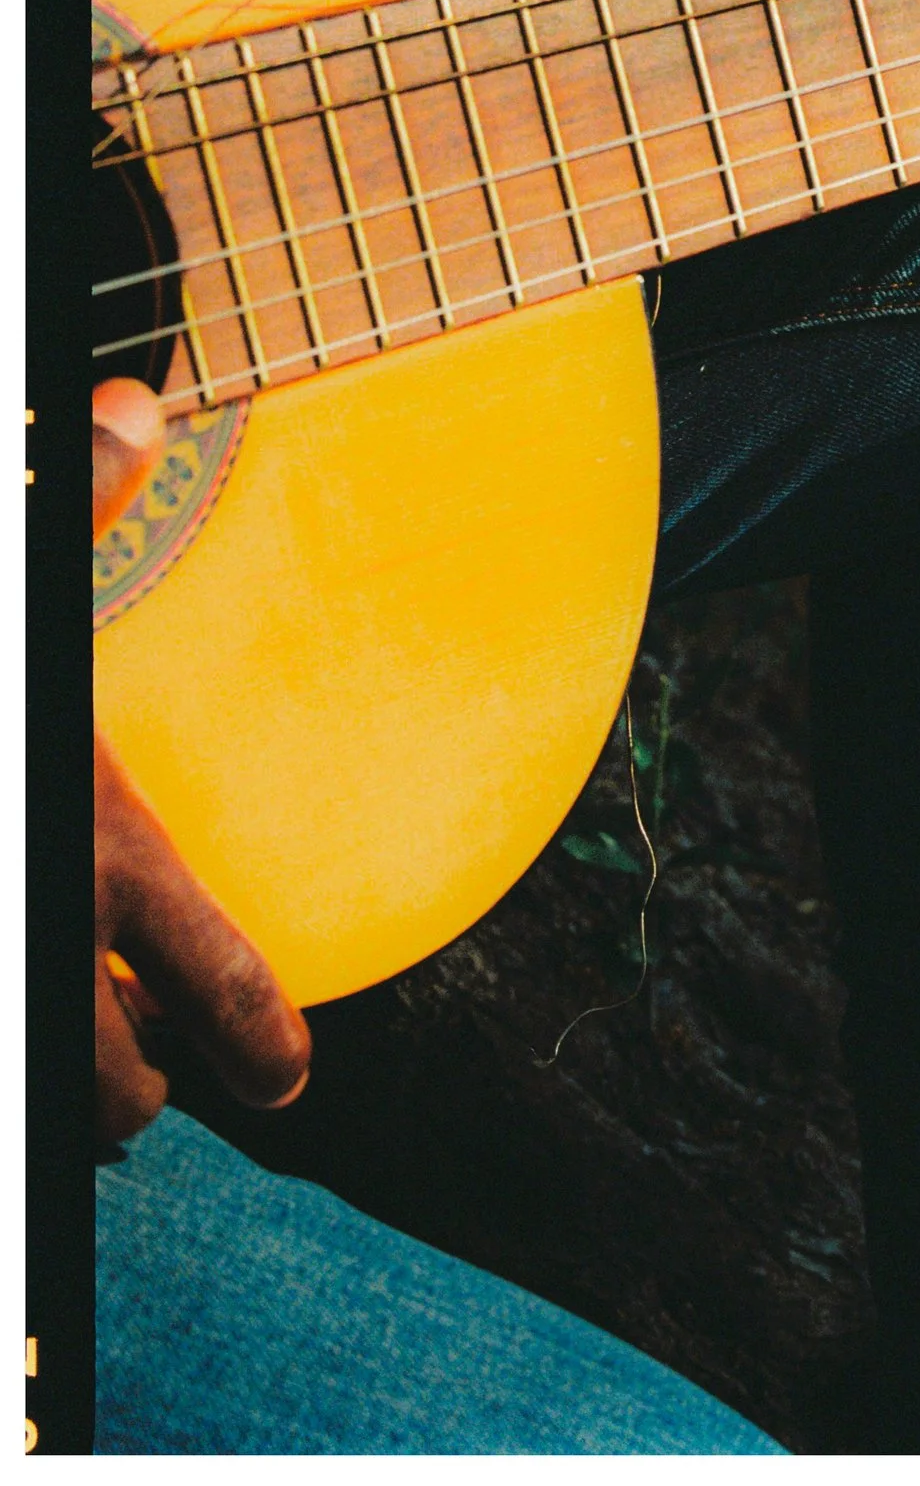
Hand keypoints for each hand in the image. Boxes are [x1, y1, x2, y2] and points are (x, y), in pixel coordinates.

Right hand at [93, 383, 310, 1150]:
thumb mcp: (22, 599)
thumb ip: (74, 500)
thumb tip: (134, 402)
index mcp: (91, 835)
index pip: (214, 974)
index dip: (262, 1044)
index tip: (286, 1085)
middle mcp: (41, 931)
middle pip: (122, 1086)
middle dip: (141, 1096)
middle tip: (152, 1093)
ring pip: (43, 1123)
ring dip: (60, 1122)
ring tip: (80, 1110)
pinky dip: (19, 1113)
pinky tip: (24, 1079)